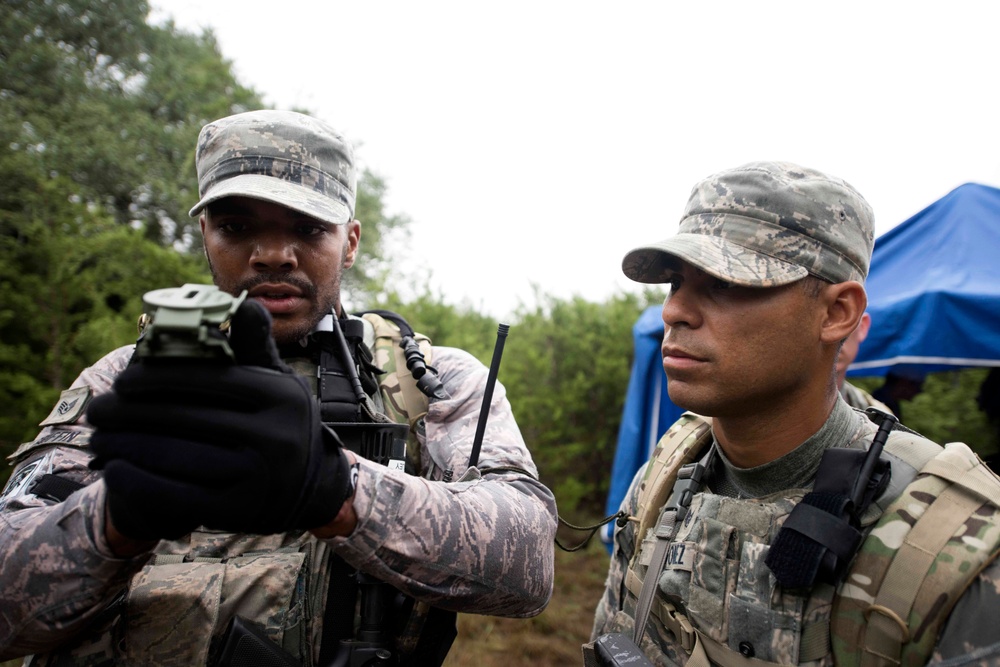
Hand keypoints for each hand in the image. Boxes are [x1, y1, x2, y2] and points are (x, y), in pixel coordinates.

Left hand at [88, 299, 350, 540]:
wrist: (315, 486)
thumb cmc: (281, 422)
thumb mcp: (278, 382)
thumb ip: (254, 347)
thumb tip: (246, 303)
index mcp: (279, 395)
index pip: (205, 378)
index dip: (156, 377)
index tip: (122, 380)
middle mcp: (274, 434)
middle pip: (184, 417)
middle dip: (130, 413)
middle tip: (99, 411)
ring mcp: (258, 476)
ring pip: (175, 456)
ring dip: (126, 446)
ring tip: (100, 438)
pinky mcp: (239, 510)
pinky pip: (175, 495)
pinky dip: (138, 482)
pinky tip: (115, 469)